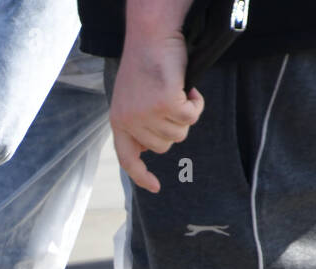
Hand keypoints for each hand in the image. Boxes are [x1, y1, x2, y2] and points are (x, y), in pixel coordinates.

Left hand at [111, 2, 203, 193]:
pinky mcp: (166, 103)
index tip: (155, 187)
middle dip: (174, 127)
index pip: (128, 158)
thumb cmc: (146, 62)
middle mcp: (130, 121)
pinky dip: (196, 103)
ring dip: (185, 113)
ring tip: (178, 90)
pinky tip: (189, 87)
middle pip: (164, 145)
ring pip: (179, 132)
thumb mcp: (134, 96)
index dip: (141, 175)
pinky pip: (192, 116)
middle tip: (173, 102)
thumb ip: (139, 121)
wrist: (152, 35)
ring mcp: (147, 114)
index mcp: (119, 121)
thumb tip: (154, 145)